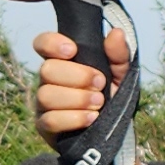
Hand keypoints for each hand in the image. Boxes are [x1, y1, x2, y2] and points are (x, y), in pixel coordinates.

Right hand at [30, 15, 133, 139]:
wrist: (115, 132)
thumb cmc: (113, 97)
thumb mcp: (121, 74)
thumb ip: (119, 55)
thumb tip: (116, 33)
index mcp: (63, 61)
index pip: (43, 43)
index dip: (52, 43)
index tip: (73, 50)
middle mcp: (49, 80)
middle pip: (47, 70)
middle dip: (77, 76)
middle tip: (100, 83)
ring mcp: (44, 104)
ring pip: (46, 95)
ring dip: (77, 98)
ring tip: (99, 102)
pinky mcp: (45, 126)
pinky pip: (51, 120)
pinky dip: (74, 118)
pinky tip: (92, 118)